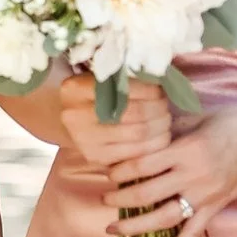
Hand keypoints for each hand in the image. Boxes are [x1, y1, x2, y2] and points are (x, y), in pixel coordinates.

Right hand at [52, 70, 168, 174]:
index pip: (124, 88)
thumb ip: (124, 80)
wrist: (71, 123)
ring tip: (165, 120)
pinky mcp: (96, 157)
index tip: (160, 91)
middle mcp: (76, 115)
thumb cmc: (91, 97)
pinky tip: (159, 137)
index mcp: (77, 89)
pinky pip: (136, 153)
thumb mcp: (99, 81)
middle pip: (134, 112)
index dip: (150, 90)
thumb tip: (161, 82)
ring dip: (160, 126)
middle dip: (158, 109)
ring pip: (138, 133)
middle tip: (165, 107)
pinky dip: (155, 145)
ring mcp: (84, 139)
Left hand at [101, 100, 236, 236]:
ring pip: (163, 218)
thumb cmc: (235, 124)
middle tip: (104, 198)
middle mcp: (194, 176)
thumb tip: (139, 133)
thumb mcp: (198, 119)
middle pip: (147, 193)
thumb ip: (169, 129)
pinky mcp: (215, 209)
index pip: (143, 165)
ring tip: (113, 229)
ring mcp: (205, 196)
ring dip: (136, 226)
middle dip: (120, 198)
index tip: (107, 171)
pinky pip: (192, 236)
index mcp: (186, 150)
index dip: (120, 171)